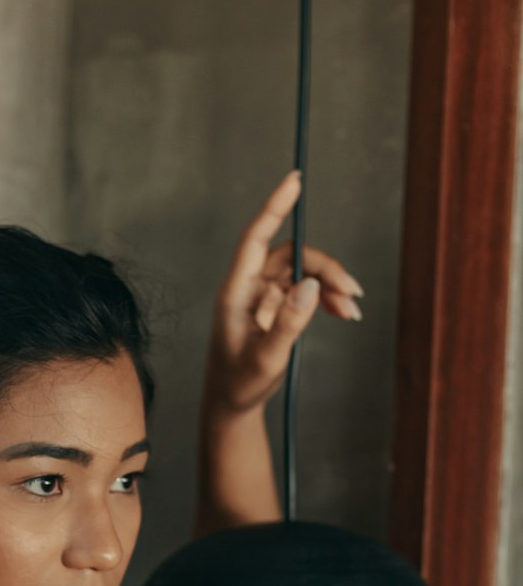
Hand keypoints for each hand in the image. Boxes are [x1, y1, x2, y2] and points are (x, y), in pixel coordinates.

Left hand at [204, 170, 363, 415]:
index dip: (274, 207)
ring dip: (330, 285)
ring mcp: (262, 296)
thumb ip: (288, 323)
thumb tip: (312, 285)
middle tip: (352, 291)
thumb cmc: (240, 384)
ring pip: (303, 273)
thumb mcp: (266, 358)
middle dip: (325, 268)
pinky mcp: (274, 307)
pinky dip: (326, 297)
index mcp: (236, 292)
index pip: (255, 239)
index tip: (294, 180)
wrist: (232, 405)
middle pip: (291, 256)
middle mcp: (248, 288)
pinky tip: (344, 312)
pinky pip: (305, 290)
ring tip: (352, 309)